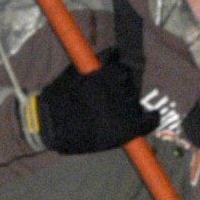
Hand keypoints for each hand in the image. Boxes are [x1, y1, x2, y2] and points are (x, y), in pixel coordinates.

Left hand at [27, 55, 155, 153]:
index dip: (149, 117)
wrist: (48, 122)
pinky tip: (108, 60)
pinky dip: (111, 55)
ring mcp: (111, 87)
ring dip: (117, 76)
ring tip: (104, 82)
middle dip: (125, 97)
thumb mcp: (103, 143)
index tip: (147, 116)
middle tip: (109, 101)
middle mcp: (124, 106)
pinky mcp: (97, 71)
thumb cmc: (72, 136)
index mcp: (127, 128)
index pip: (151, 120)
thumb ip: (121, 132)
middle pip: (134, 95)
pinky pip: (112, 56)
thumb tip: (132, 124)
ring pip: (124, 73)